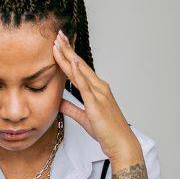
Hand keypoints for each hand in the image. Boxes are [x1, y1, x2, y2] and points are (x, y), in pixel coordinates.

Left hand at [53, 32, 142, 164]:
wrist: (121, 144)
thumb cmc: (106, 132)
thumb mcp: (84, 118)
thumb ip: (71, 108)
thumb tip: (59, 102)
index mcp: (97, 90)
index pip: (80, 69)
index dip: (69, 56)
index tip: (60, 44)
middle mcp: (100, 88)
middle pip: (80, 64)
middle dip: (68, 49)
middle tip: (58, 34)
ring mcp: (99, 94)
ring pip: (81, 71)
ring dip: (69, 56)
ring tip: (59, 42)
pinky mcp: (97, 104)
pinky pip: (85, 85)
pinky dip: (78, 72)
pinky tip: (72, 61)